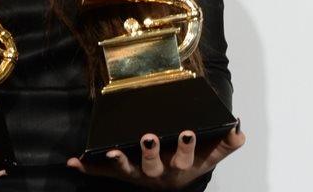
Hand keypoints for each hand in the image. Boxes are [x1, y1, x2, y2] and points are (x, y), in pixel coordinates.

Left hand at [65, 119, 244, 189]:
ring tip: (112, 152)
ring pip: (128, 170)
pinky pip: (102, 172)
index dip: (186, 147)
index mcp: (180, 166)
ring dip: (119, 162)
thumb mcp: (212, 156)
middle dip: (151, 153)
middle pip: (154, 166)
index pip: (185, 157)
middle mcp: (158, 172)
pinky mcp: (121, 172)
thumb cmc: (192, 163)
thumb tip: (237, 127)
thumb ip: (228, 143)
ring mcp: (138, 173)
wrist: (174, 185)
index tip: (186, 132)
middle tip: (148, 137)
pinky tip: (74, 161)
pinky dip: (88, 168)